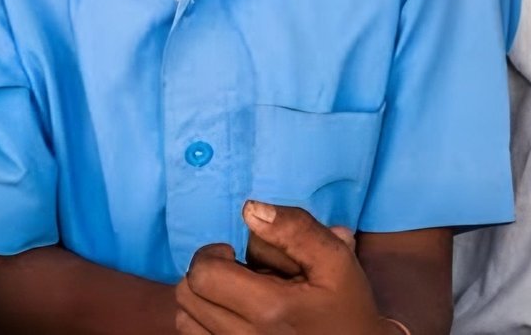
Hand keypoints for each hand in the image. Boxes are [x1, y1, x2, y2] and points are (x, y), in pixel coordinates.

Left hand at [175, 201, 385, 334]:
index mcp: (268, 308)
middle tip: (238, 273)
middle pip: (187, 294)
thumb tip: (250, 209)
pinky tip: (231, 314)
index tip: (235, 254)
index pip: (203, 274)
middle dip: (207, 273)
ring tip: (235, 295)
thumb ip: (296, 229)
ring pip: (185, 318)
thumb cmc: (345, 305)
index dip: (212, 255)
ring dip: (202, 298)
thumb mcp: (335, 260)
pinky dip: (203, 320)